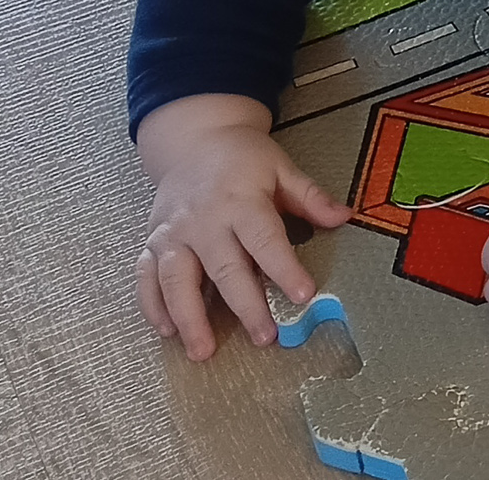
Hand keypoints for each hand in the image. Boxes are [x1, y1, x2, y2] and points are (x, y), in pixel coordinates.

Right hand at [134, 94, 350, 360]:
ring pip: (176, 279)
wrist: (194, 138)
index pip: (265, 239)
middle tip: (264, 337)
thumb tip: (342, 216)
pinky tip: (167, 330)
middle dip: (244, 306)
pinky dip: (152, 305)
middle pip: (223, 268)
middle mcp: (203, 219)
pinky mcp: (152, 241)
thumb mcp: (281, 167)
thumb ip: (310, 197)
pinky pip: (146, 276)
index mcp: (241, 200)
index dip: (284, 268)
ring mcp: (173, 232)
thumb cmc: (242, 157)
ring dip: (189, 317)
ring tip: (203, 350)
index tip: (303, 295)